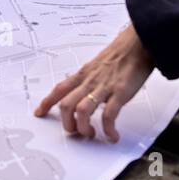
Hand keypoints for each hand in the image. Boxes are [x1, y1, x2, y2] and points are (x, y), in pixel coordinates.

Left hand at [34, 25, 154, 142]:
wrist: (138, 43)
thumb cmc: (120, 55)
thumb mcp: (97, 66)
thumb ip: (88, 80)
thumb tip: (82, 93)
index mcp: (83, 74)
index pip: (59, 89)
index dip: (47, 102)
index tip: (39, 113)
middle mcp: (90, 82)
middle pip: (66, 105)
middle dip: (67, 124)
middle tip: (75, 132)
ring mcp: (104, 87)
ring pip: (83, 111)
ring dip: (84, 128)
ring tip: (91, 134)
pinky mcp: (120, 93)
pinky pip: (109, 116)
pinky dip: (108, 129)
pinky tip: (112, 136)